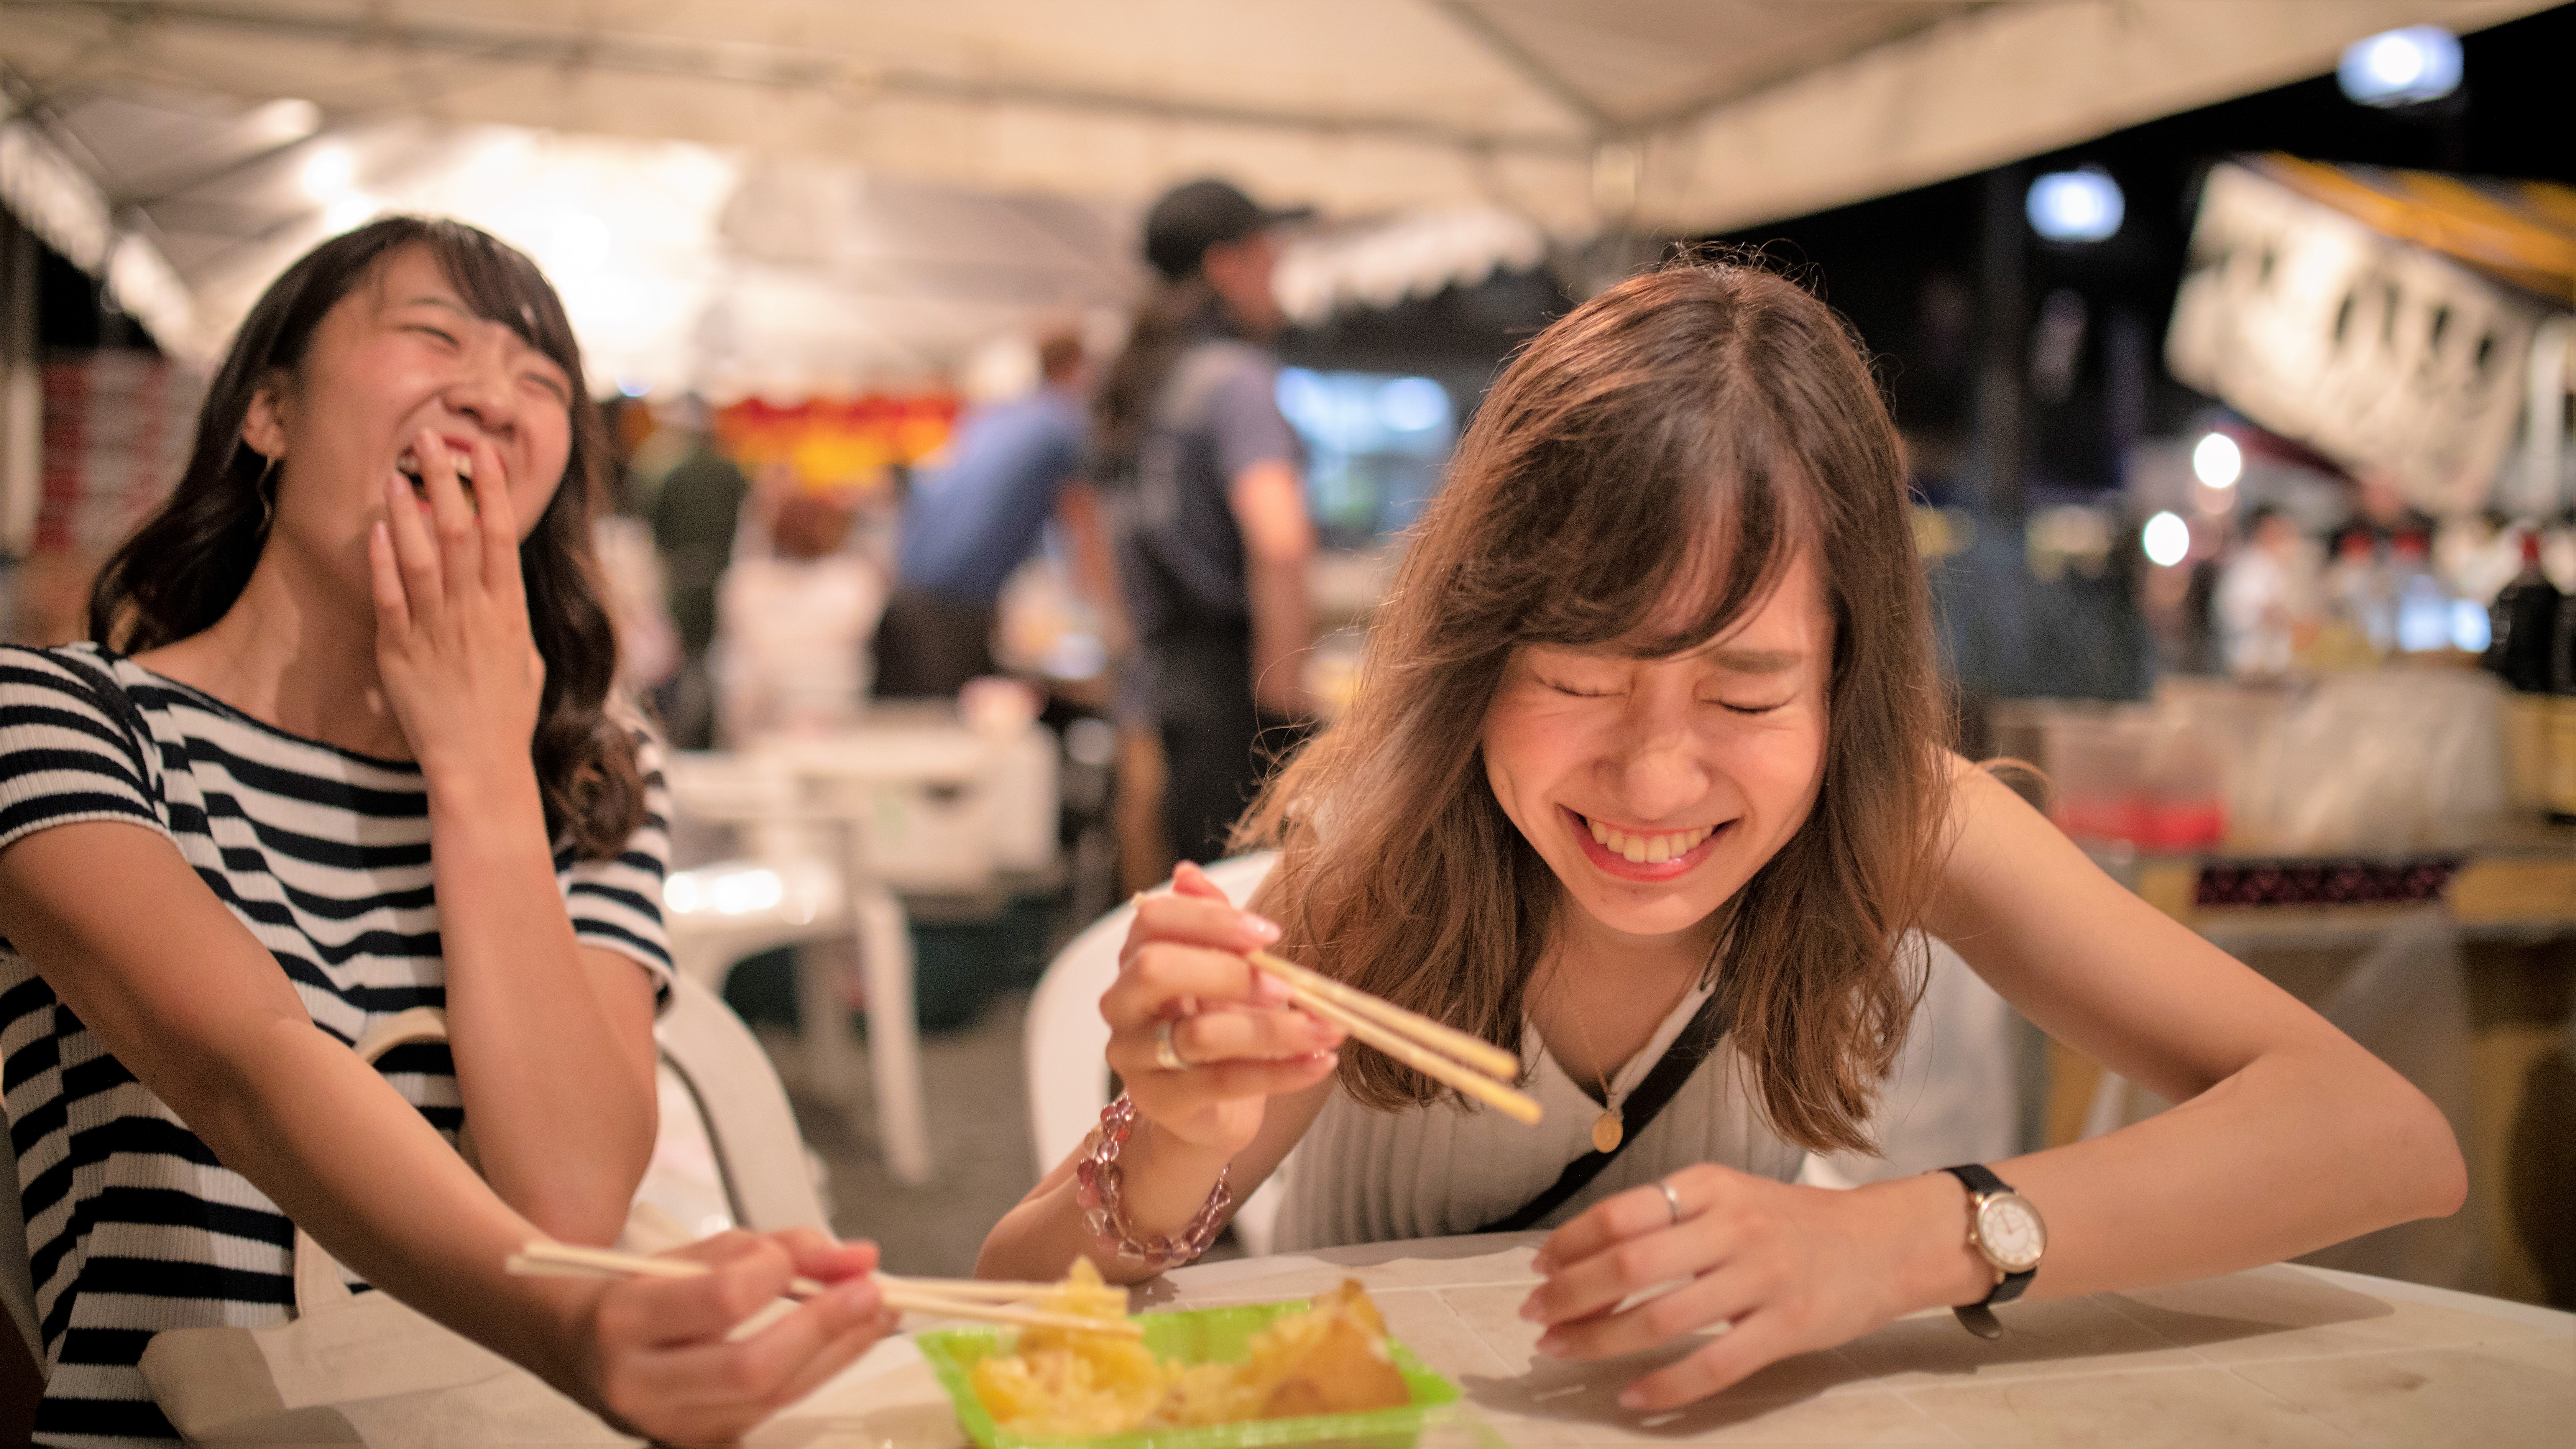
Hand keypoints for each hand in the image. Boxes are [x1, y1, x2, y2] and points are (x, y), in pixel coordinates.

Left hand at [369, 428, 545, 779]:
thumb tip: (506, 588)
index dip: (493, 491)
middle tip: (430, 441)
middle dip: (447, 484)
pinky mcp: (401, 653)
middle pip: (463, 534)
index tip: (482, 453)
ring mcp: (437, 632)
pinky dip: (383, 562)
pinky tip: (376, 531)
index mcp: (508, 613)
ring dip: (409, 513)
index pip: (503, 537)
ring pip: (423, 558)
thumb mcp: (527, 662)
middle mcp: (474, 615)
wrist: (481, 765)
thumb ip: (512, 620)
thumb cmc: (508, 717)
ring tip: (397, 475)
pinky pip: (390, 598)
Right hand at [577, 1229, 898, 1445]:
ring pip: (769, 1398)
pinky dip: (817, 1374)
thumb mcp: (693, 1253)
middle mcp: (639, 1386)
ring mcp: (666, 1427)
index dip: (772, 1275)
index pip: (717, 1302)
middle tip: (873, 1290)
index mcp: (623, 1322)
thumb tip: (857, 1256)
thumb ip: (775, 1248)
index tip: (799, 1254)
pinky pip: (770, 1413)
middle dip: (823, 1327)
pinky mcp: (696, 1445)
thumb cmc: (640, 1292)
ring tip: (878, 1312)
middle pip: (750, 1368)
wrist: (577, 1345)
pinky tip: (848, 1342)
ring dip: (836, 1353)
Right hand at [1101, 862, 1343, 1160]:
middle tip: (1286, 985)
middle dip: (1230, 971)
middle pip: (1157, 969)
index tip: (1270, 933)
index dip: (1210, 919)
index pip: (1153, 919)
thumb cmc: (1216, 1029)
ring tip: (1329, 1029)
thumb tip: (1187, 872)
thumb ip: (1211, 928)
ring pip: (1198, 1035)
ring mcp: (1136, 1057)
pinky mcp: (1162, 1102)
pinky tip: (1321, 1063)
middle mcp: (1123, 1006)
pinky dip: (1281, 1072)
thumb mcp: (1219, 974)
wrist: (1206, 1112)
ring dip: (1274, 1029)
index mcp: (1135, 960)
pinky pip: (1223, 1083)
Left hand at [1518, 1165, 1948, 1411]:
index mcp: (1710, 1186)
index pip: (1619, 1213)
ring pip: (1663, 1318)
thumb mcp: (1728, 1197)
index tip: (1538, 1268)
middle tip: (1533, 1315)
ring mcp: (1763, 1278)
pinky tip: (1632, 1399)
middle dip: (1570, 1294)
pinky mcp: (1788, 1327)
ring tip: (1561, 1350)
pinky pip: (1714, 1364)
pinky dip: (1666, 1387)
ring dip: (1600, 1339)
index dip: (1569, 1244)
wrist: (1883, 1242)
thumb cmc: (1788, 1223)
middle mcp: (1733, 1226)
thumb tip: (1582, 1252)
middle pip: (1630, 1264)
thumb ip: (1666, 1218)